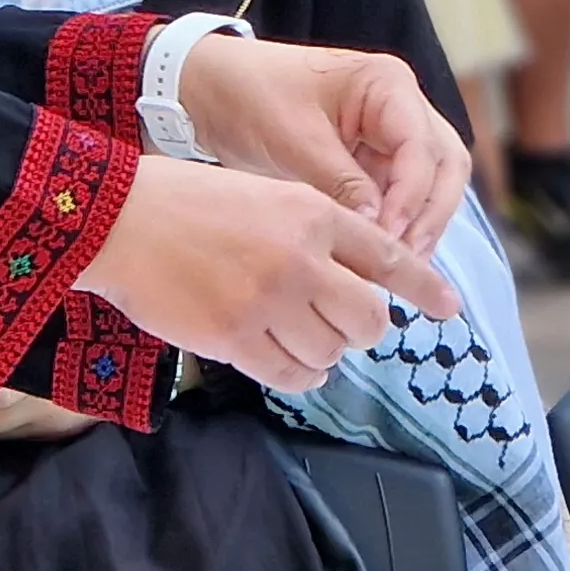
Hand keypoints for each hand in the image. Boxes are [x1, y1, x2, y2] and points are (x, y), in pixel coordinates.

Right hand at [79, 156, 461, 392]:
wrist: (121, 219)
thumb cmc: (191, 204)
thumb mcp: (267, 194)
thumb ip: (317, 232)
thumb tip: (362, 281)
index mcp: (312, 213)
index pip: (386, 255)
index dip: (423, 286)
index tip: (447, 307)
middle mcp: (301, 257)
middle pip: (370, 318)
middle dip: (364, 328)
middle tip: (342, 325)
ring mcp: (269, 300)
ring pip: (333, 351)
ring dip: (326, 352)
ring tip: (300, 336)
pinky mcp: (236, 338)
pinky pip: (294, 375)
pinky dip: (300, 374)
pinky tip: (285, 358)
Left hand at [175, 35, 470, 257]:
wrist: (211, 89)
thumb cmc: (250, 96)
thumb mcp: (293, 139)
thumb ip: (340, 182)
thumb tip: (379, 230)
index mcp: (386, 84)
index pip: (422, 147)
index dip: (412, 196)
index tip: (388, 236)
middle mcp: (400, 105)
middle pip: (444, 164)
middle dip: (430, 213)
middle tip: (406, 259)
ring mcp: (389, 133)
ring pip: (430, 183)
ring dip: (419, 222)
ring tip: (397, 266)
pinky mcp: (373, 159)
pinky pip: (401, 194)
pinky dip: (398, 223)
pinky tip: (381, 256)